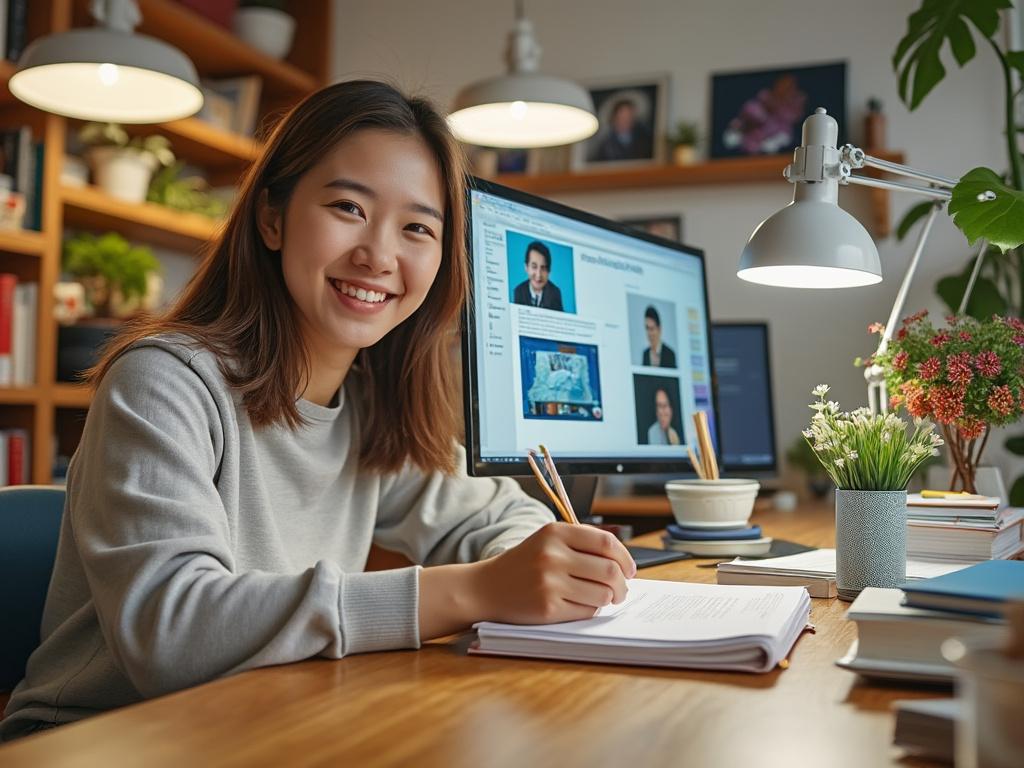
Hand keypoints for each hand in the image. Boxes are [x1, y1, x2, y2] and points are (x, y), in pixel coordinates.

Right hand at [473, 523, 636, 623]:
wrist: (486, 587)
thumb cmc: (523, 564)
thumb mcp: (547, 541)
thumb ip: (581, 544)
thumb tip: (623, 564)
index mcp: (555, 532)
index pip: (606, 542)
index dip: (625, 558)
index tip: (629, 569)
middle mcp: (552, 555)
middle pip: (610, 571)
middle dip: (623, 584)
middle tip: (621, 590)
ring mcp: (550, 582)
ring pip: (603, 594)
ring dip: (608, 599)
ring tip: (602, 598)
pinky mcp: (548, 607)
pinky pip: (586, 611)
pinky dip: (590, 610)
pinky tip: (579, 605)